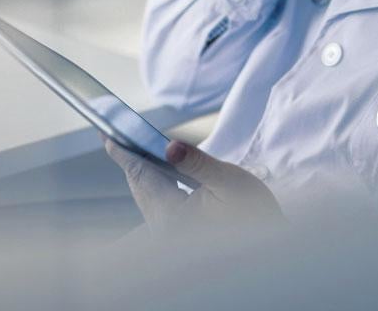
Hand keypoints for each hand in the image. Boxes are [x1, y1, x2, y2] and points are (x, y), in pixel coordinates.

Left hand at [105, 139, 284, 234]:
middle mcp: (165, 229)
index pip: (141, 175)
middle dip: (128, 158)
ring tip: (129, 145)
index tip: (106, 132)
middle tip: (112, 131)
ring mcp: (170, 233)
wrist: (270, 245)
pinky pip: (156, 201)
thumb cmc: (254, 215)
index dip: (123, 151)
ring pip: (146, 194)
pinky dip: (152, 181)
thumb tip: (169, 146)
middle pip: (140, 185)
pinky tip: (153, 168)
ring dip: (139, 170)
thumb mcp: (230, 182)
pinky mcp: (177, 233)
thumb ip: (197, 162)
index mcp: (173, 218)